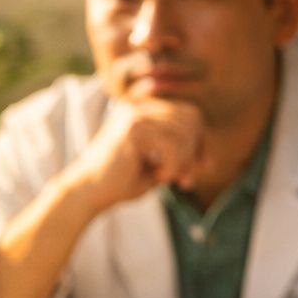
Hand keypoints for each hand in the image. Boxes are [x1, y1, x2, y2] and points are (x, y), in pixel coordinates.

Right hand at [74, 97, 207, 209]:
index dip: (201, 141)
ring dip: (182, 162)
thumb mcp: (157, 164)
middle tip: (185, 181)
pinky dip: (172, 167)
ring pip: (185, 132)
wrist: (87, 193)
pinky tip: (157, 178)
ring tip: (165, 179)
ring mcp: (135, 113)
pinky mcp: (133, 127)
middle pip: (192, 118)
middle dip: (195, 151)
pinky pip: (173, 146)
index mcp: (144, 107)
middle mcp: (140, 104)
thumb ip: (179, 154)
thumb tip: (210, 157)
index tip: (202, 168)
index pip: (190, 114)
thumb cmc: (120, 182)